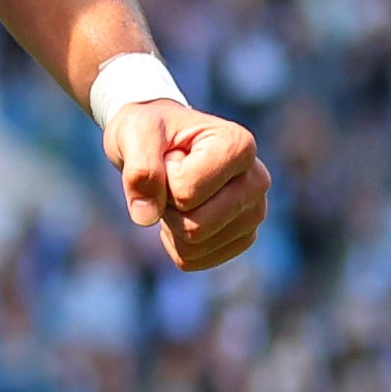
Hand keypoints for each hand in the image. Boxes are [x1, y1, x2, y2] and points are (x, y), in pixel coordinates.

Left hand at [104, 99, 268, 270]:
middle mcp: (257, 180)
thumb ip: (139, 168)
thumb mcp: (134, 132)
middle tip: (167, 178)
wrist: (158, 141)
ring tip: (175, 191)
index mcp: (239, 146)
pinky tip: (181, 212)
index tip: (168, 156)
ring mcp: (254, 212)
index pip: (185, 192)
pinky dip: (175, 242)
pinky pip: (194, 260)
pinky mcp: (242, 237)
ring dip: (171, 224)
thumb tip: (146, 217)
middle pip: (195, 227)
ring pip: (195, 247)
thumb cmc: (149, 131)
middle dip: (166, 207)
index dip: (162, 179)